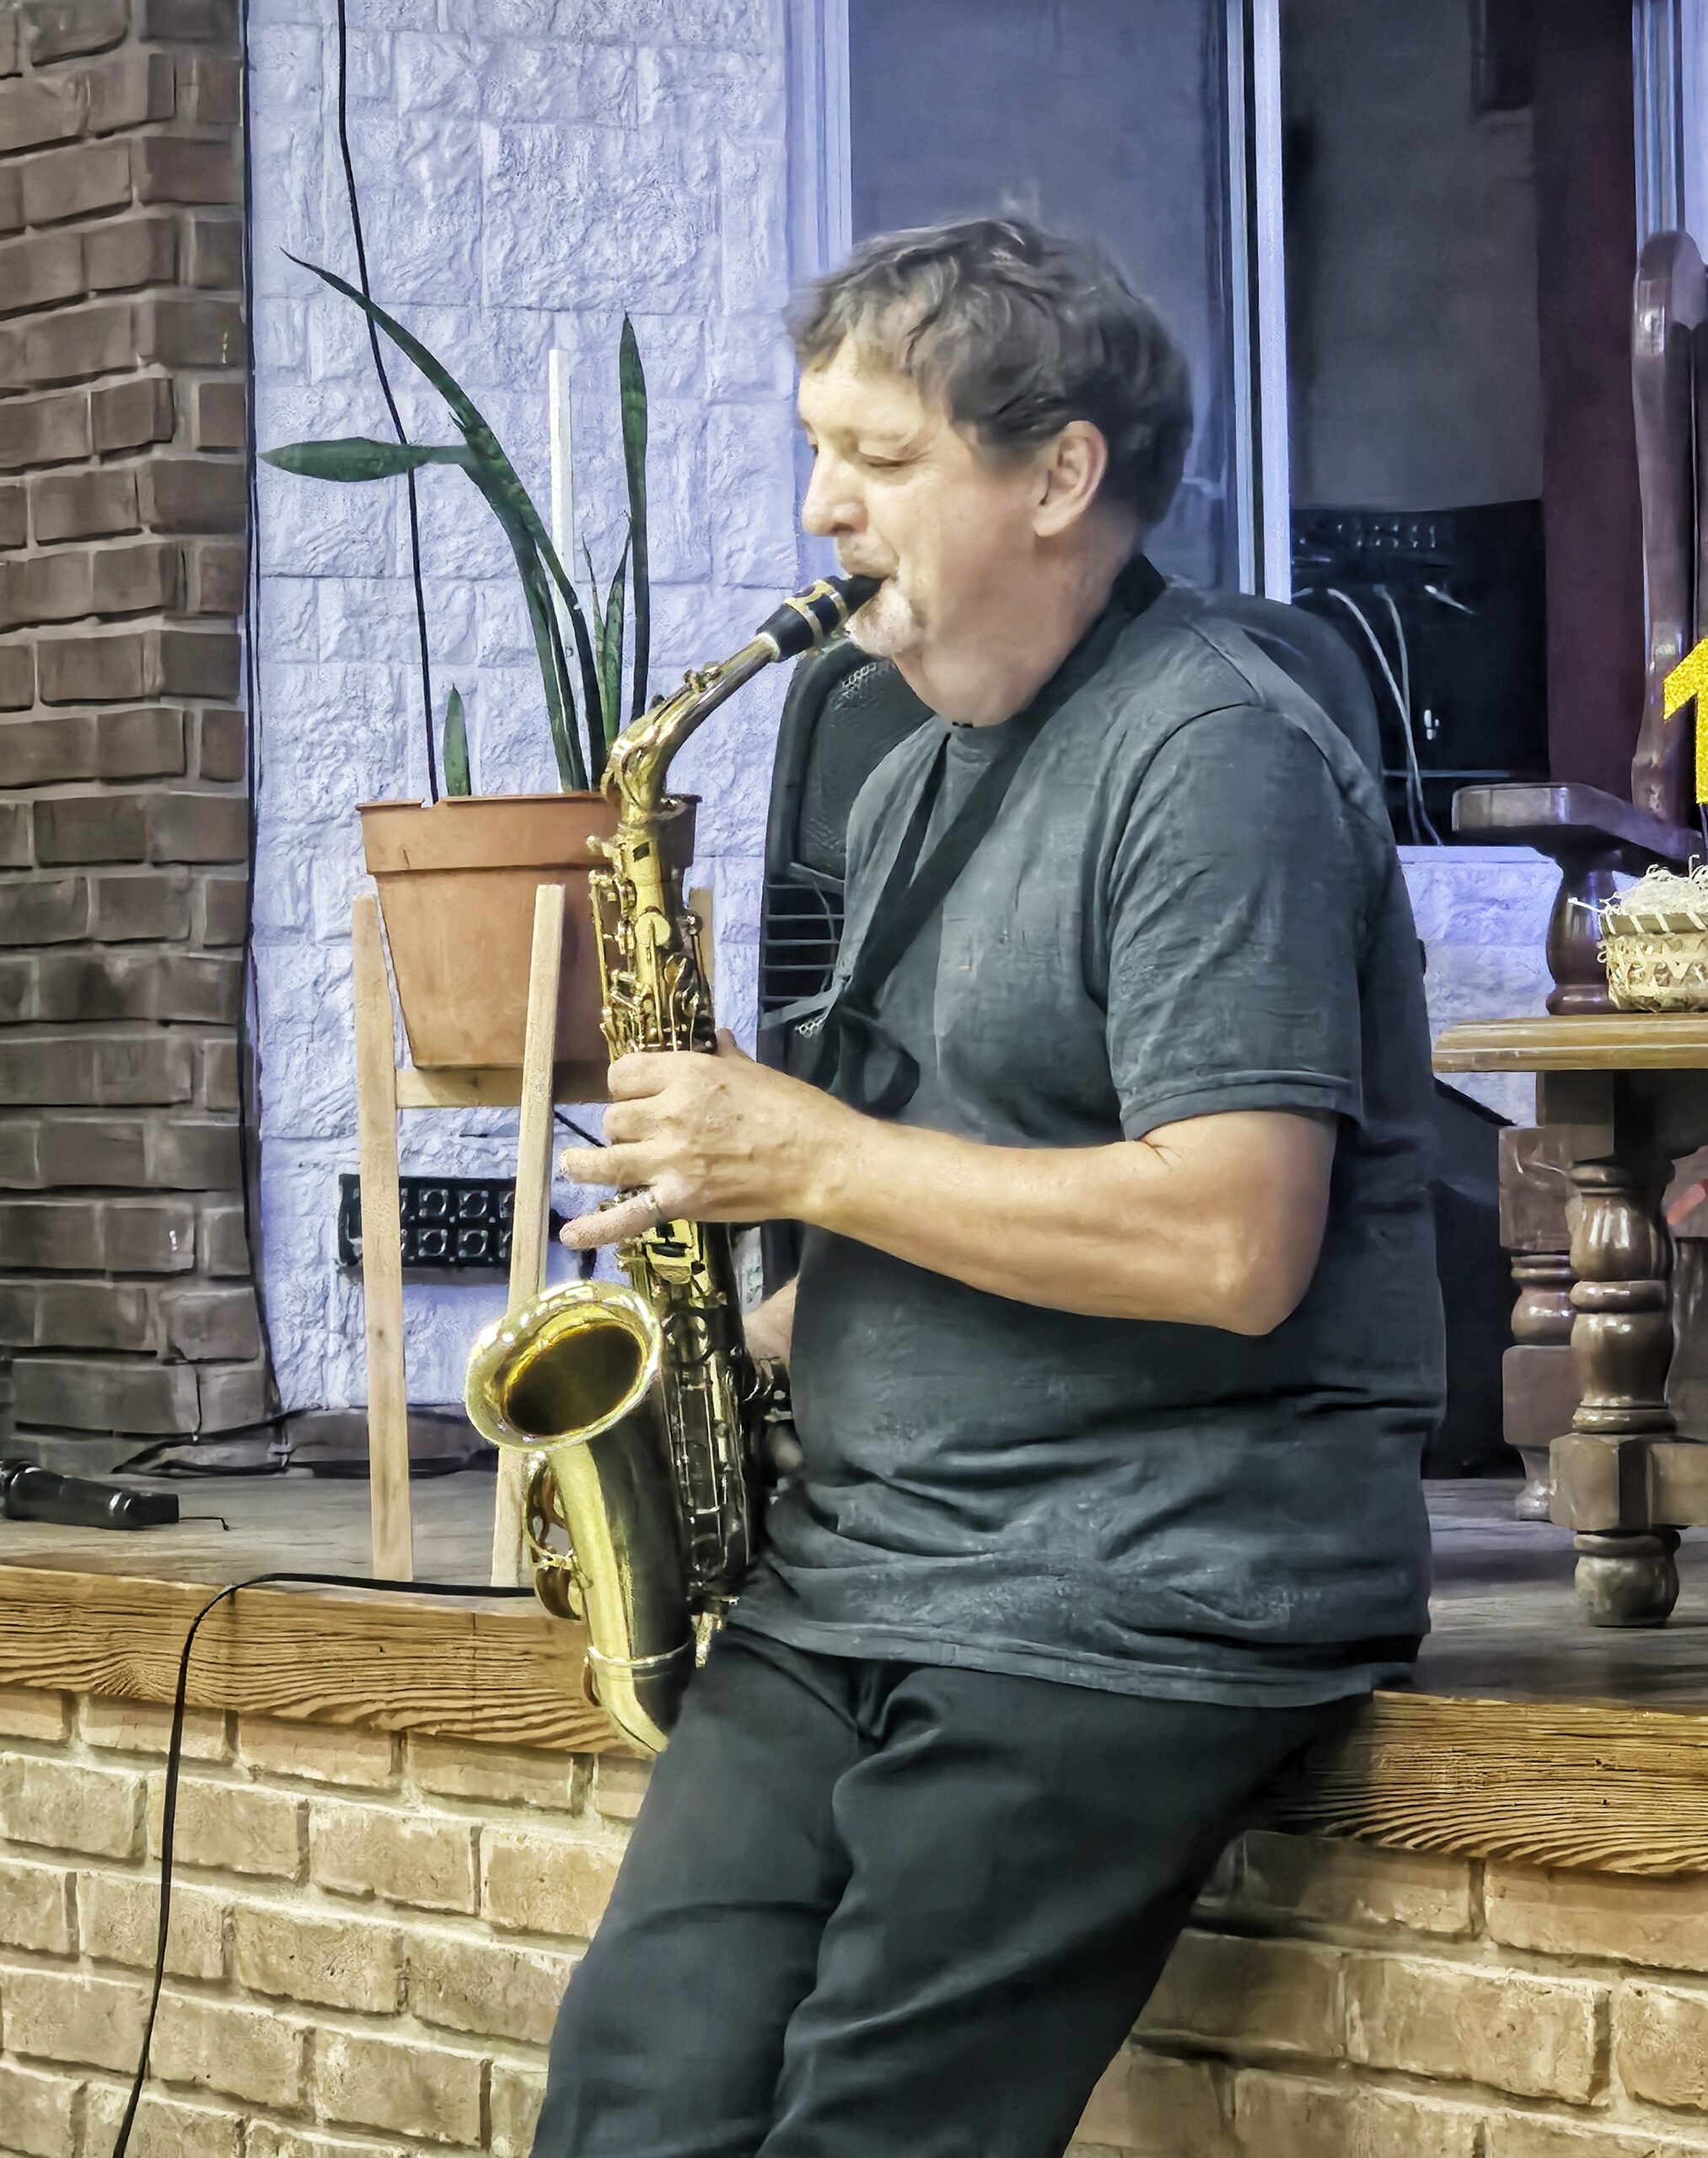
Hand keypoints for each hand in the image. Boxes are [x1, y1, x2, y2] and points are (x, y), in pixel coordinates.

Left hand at [558, 1034, 848, 1250]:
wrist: (820, 1160)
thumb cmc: (795, 1109)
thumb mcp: (755, 1071)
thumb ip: (726, 1057)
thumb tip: (717, 1041)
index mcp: (687, 1074)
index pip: (624, 1074)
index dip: (626, 1086)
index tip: (636, 1095)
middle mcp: (668, 1114)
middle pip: (614, 1119)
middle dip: (621, 1126)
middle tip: (637, 1136)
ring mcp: (670, 1160)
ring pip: (604, 1160)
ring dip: (585, 1164)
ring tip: (574, 1165)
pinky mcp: (679, 1200)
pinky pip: (627, 1216)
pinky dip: (596, 1227)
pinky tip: (570, 1235)